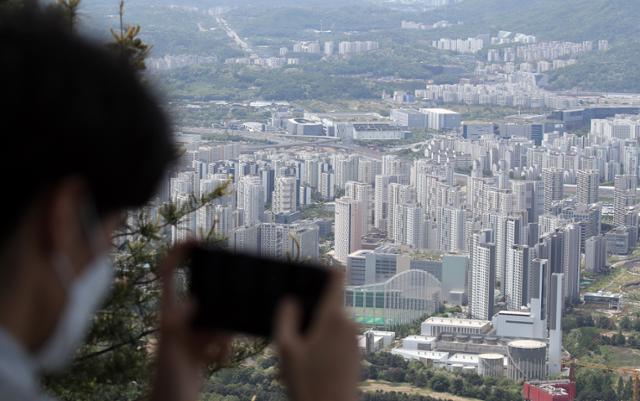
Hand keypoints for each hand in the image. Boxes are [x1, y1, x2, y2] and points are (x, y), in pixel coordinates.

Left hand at [151, 243, 231, 400]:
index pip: (170, 275)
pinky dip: (224, 347)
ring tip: (217, 352)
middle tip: (220, 323)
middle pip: (202, 296)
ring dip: (222, 334)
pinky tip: (217, 361)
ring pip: (216, 318)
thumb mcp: (171, 350)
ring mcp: (191, 334)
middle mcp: (179, 320)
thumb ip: (177, 324)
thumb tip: (193, 299)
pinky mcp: (201, 349)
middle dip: (217, 305)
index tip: (195, 240)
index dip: (179, 254)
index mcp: (168, 315)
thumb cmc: (166, 383)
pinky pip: (221, 336)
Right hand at [275, 271, 359, 400]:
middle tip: (290, 344)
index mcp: (333, 317)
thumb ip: (286, 318)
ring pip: (328, 326)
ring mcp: (354, 339)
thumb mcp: (286, 349)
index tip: (311, 269)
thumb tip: (291, 300)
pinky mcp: (355, 353)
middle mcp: (349, 323)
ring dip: (311, 338)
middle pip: (325, 306)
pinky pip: (335, 341)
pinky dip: (320, 349)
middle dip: (307, 318)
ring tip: (297, 364)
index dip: (325, 268)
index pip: (337, 277)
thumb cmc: (308, 384)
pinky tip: (308, 371)